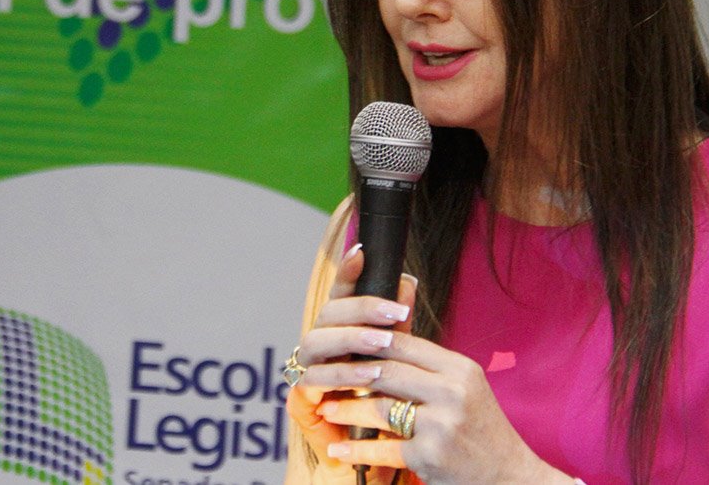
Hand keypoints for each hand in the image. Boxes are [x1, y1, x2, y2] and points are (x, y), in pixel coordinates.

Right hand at [286, 242, 416, 484]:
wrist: (377, 453)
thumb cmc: (386, 400)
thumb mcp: (397, 357)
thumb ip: (397, 323)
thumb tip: (407, 282)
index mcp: (340, 330)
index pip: (340, 295)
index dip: (348, 273)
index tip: (362, 254)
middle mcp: (319, 346)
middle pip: (327, 314)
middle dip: (361, 310)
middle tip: (395, 313)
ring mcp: (306, 371)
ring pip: (315, 342)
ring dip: (352, 340)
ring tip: (384, 345)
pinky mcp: (300, 400)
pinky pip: (312, 381)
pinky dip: (342, 375)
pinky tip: (368, 377)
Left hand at [286, 244, 562, 484]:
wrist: (511, 477)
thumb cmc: (481, 430)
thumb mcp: (465, 388)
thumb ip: (430, 366)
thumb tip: (388, 334)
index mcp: (460, 369)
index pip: (405, 344)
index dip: (369, 342)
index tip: (342, 344)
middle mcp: (453, 392)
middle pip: (387, 372)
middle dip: (350, 374)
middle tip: (323, 375)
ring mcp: (442, 425)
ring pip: (381, 408)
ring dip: (347, 409)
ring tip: (326, 409)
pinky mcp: (432, 456)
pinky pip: (384, 449)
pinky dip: (357, 449)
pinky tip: (338, 448)